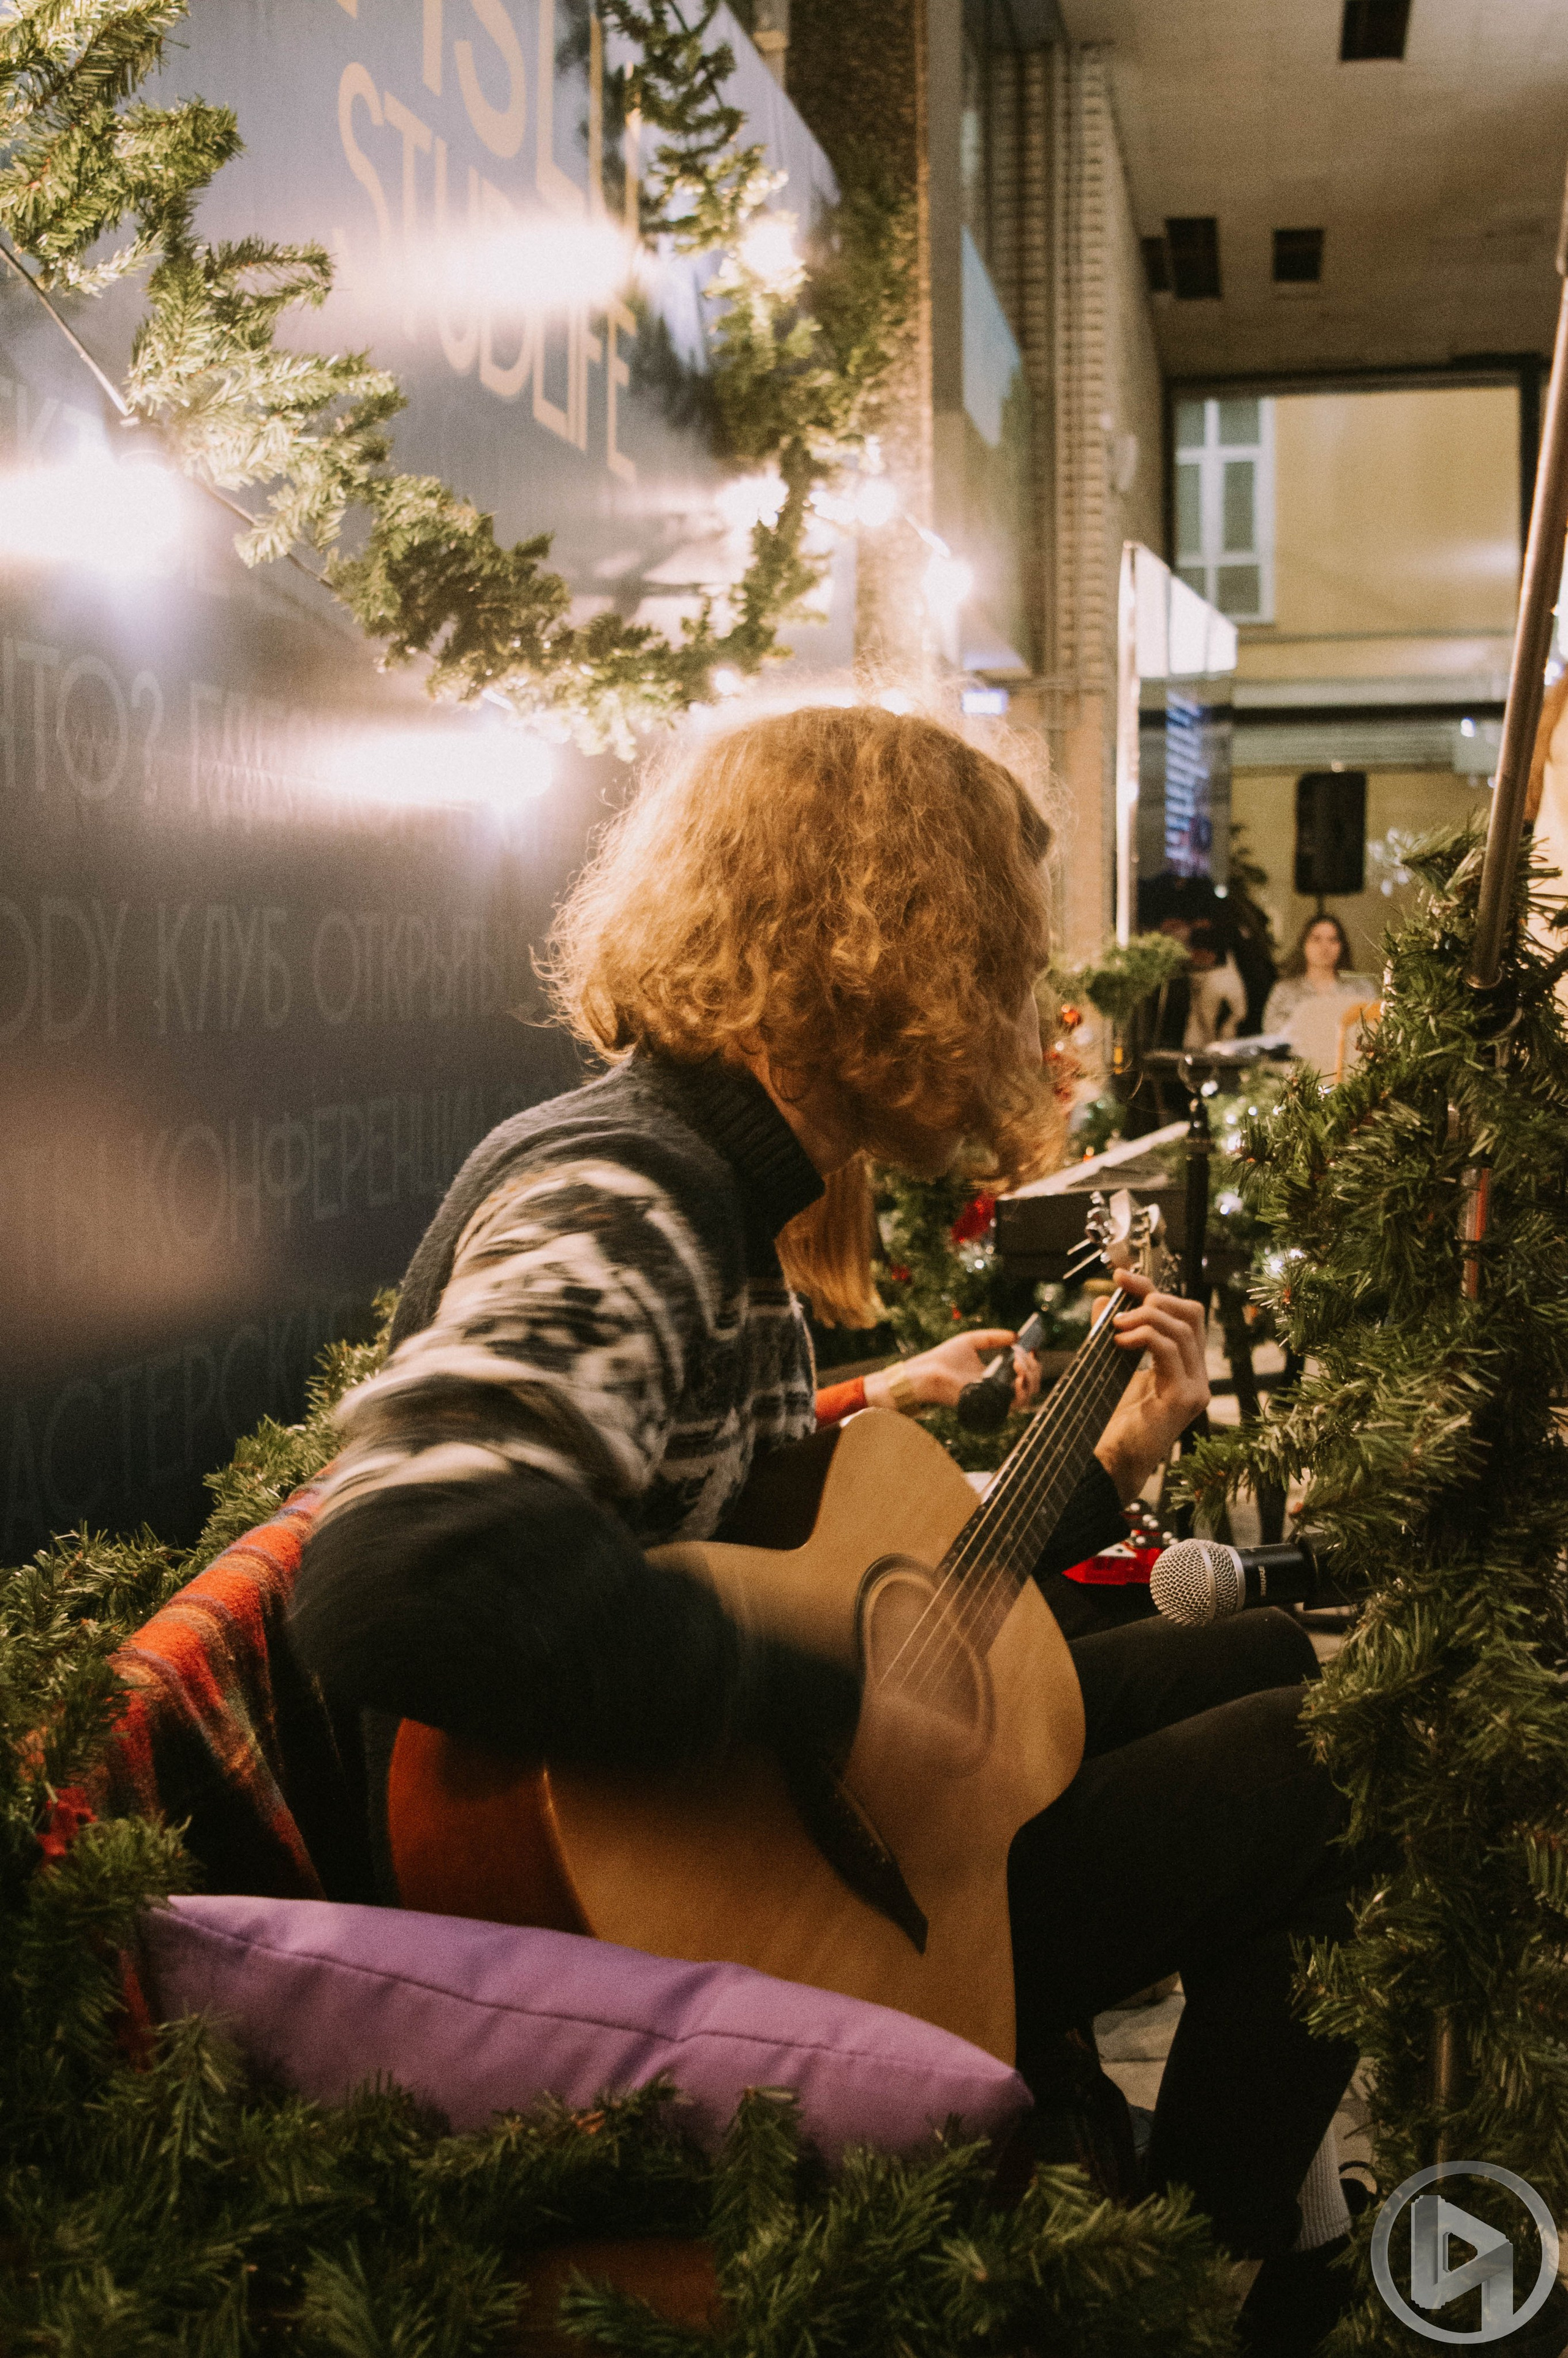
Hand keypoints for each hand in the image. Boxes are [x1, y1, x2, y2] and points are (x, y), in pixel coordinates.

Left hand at [864, 1330, 1041, 1415]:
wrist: (927, 1372)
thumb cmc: (944, 1358)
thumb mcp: (971, 1341)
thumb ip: (993, 1338)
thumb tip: (1015, 1336)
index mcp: (994, 1375)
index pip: (1022, 1374)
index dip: (1032, 1363)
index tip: (1033, 1348)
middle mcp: (997, 1389)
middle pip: (1030, 1385)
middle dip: (1034, 1367)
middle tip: (1024, 1353)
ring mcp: (995, 1398)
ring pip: (1028, 1395)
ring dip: (1031, 1376)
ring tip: (1019, 1362)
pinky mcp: (990, 1404)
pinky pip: (1017, 1404)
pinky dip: (1023, 1389)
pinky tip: (1017, 1374)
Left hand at [1092, 1273, 1208, 1502]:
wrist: (1110, 1463)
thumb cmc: (1111, 1420)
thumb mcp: (1112, 1366)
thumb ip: (1113, 1333)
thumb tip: (1105, 1299)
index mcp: (1184, 1366)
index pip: (1182, 1314)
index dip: (1153, 1290)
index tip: (1120, 1277)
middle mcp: (1197, 1375)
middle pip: (1192, 1313)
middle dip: (1154, 1297)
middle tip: (1120, 1302)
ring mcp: (1196, 1388)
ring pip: (1182, 1328)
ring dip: (1144, 1317)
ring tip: (1115, 1327)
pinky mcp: (1185, 1399)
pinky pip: (1171, 1350)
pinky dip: (1144, 1336)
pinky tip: (1120, 1343)